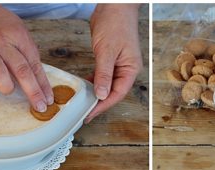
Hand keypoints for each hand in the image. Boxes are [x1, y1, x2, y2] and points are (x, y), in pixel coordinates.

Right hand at [0, 4, 52, 111]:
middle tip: (39, 105)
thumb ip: (27, 53)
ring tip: (8, 89)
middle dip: (33, 91)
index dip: (43, 84)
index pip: (35, 64)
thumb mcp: (18, 31)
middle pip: (21, 70)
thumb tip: (37, 80)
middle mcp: (2, 41)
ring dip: (7, 86)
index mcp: (18, 36)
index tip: (48, 98)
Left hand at [86, 4, 142, 122]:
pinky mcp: (110, 59)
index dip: (104, 105)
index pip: (118, 93)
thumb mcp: (107, 51)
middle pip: (113, 91)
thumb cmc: (116, 24)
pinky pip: (103, 75)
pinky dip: (94, 82)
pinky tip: (85, 87)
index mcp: (131, 69)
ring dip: (96, 93)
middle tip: (84, 113)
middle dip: (99, 103)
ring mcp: (119, 64)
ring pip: (107, 84)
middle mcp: (126, 69)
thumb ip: (104, 74)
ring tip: (83, 104)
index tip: (90, 114)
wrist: (114, 6)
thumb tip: (101, 94)